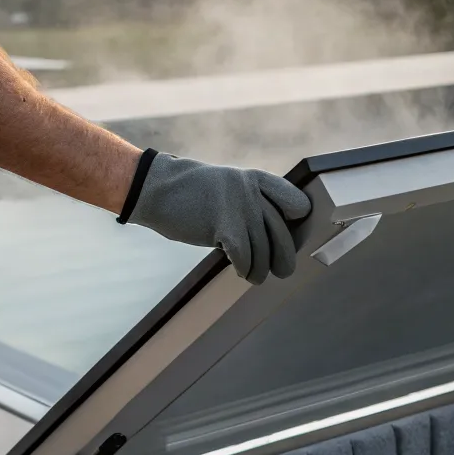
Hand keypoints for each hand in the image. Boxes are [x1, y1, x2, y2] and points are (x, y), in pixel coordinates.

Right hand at [122, 152, 312, 283]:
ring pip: (264, 252)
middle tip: (282, 270)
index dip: (297, 224)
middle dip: (284, 259)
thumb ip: (254, 201)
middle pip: (283, 235)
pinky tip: (240, 270)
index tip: (290, 237)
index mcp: (257, 179)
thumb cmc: (194, 193)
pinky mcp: (224, 226)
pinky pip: (244, 259)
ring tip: (254, 275)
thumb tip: (277, 234)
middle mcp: (253, 193)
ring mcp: (240, 208)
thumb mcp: (230, 186)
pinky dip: (244, 269)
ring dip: (260, 270)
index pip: (298, 203)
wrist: (156, 187)